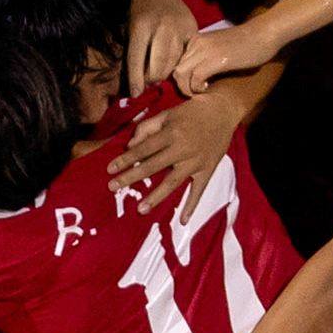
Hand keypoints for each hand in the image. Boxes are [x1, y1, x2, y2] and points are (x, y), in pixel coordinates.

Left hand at [107, 89, 242, 214]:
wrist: (222, 111)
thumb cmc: (191, 112)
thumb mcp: (167, 114)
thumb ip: (146, 128)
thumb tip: (130, 146)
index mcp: (171, 133)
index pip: (143, 149)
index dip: (125, 159)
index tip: (110, 169)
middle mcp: (182, 149)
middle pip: (152, 166)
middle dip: (131, 177)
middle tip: (113, 187)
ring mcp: (195, 162)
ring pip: (173, 182)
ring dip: (156, 196)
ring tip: (141, 209)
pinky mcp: (207, 170)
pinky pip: (198, 190)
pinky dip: (192, 205)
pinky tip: (182, 220)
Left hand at [125, 0, 198, 96]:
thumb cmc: (139, 14)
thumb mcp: (130, 29)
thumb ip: (134, 53)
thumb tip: (136, 85)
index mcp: (141, 25)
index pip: (137, 57)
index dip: (135, 79)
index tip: (135, 93)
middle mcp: (162, 26)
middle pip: (158, 63)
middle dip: (153, 78)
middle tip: (149, 82)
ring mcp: (179, 27)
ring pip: (174, 61)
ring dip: (166, 72)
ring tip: (159, 74)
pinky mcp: (193, 30)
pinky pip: (187, 55)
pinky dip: (179, 63)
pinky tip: (173, 65)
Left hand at [173, 22, 277, 96]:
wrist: (263, 34)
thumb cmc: (245, 43)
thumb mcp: (217, 47)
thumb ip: (204, 57)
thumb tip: (193, 77)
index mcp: (195, 40)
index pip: (176, 62)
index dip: (181, 78)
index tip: (192, 86)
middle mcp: (196, 43)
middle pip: (176, 70)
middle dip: (182, 86)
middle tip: (194, 93)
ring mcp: (205, 50)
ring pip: (181, 74)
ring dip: (188, 89)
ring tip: (201, 92)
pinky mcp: (216, 59)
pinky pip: (196, 78)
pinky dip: (198, 88)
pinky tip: (208, 88)